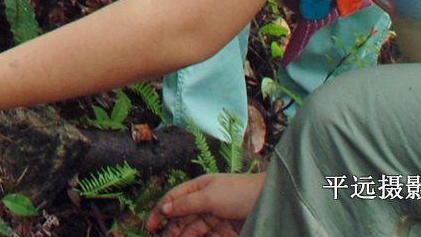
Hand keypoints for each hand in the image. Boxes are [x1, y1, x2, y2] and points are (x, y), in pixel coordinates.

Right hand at [145, 173, 265, 236]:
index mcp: (199, 188)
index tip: (150, 226)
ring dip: (182, 236)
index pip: (175, 199)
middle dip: (170, 228)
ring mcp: (215, 217)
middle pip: (182, 216)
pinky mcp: (225, 231)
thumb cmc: (239, 192)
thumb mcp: (209, 196)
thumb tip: (165, 209)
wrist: (269, 203)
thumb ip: (187, 204)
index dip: (161, 211)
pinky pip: (207, 236)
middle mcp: (205, 201)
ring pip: (193, 228)